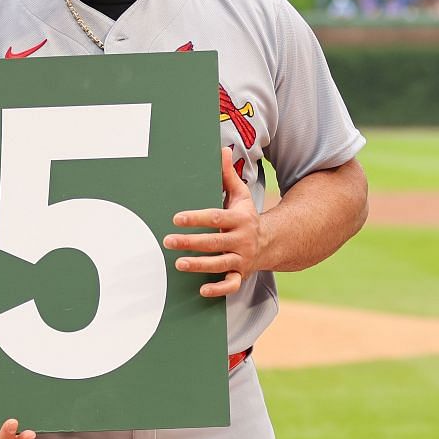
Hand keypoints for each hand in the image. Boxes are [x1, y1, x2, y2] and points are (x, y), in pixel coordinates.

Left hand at [164, 148, 259, 297]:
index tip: (177, 218)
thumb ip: (228, 176)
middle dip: (191, 242)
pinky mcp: (241, 275)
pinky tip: (202, 289)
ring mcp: (242, 259)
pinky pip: (231, 285)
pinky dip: (219, 289)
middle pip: (215, 242)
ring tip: (178, 263)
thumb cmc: (246, 217)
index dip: (196, 218)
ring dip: (199, 265)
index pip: (216, 218)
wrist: (271, 242)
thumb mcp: (241, 195)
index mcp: (240, 219)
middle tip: (168, 240)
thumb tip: (222, 149)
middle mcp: (242, 240)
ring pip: (220, 264)